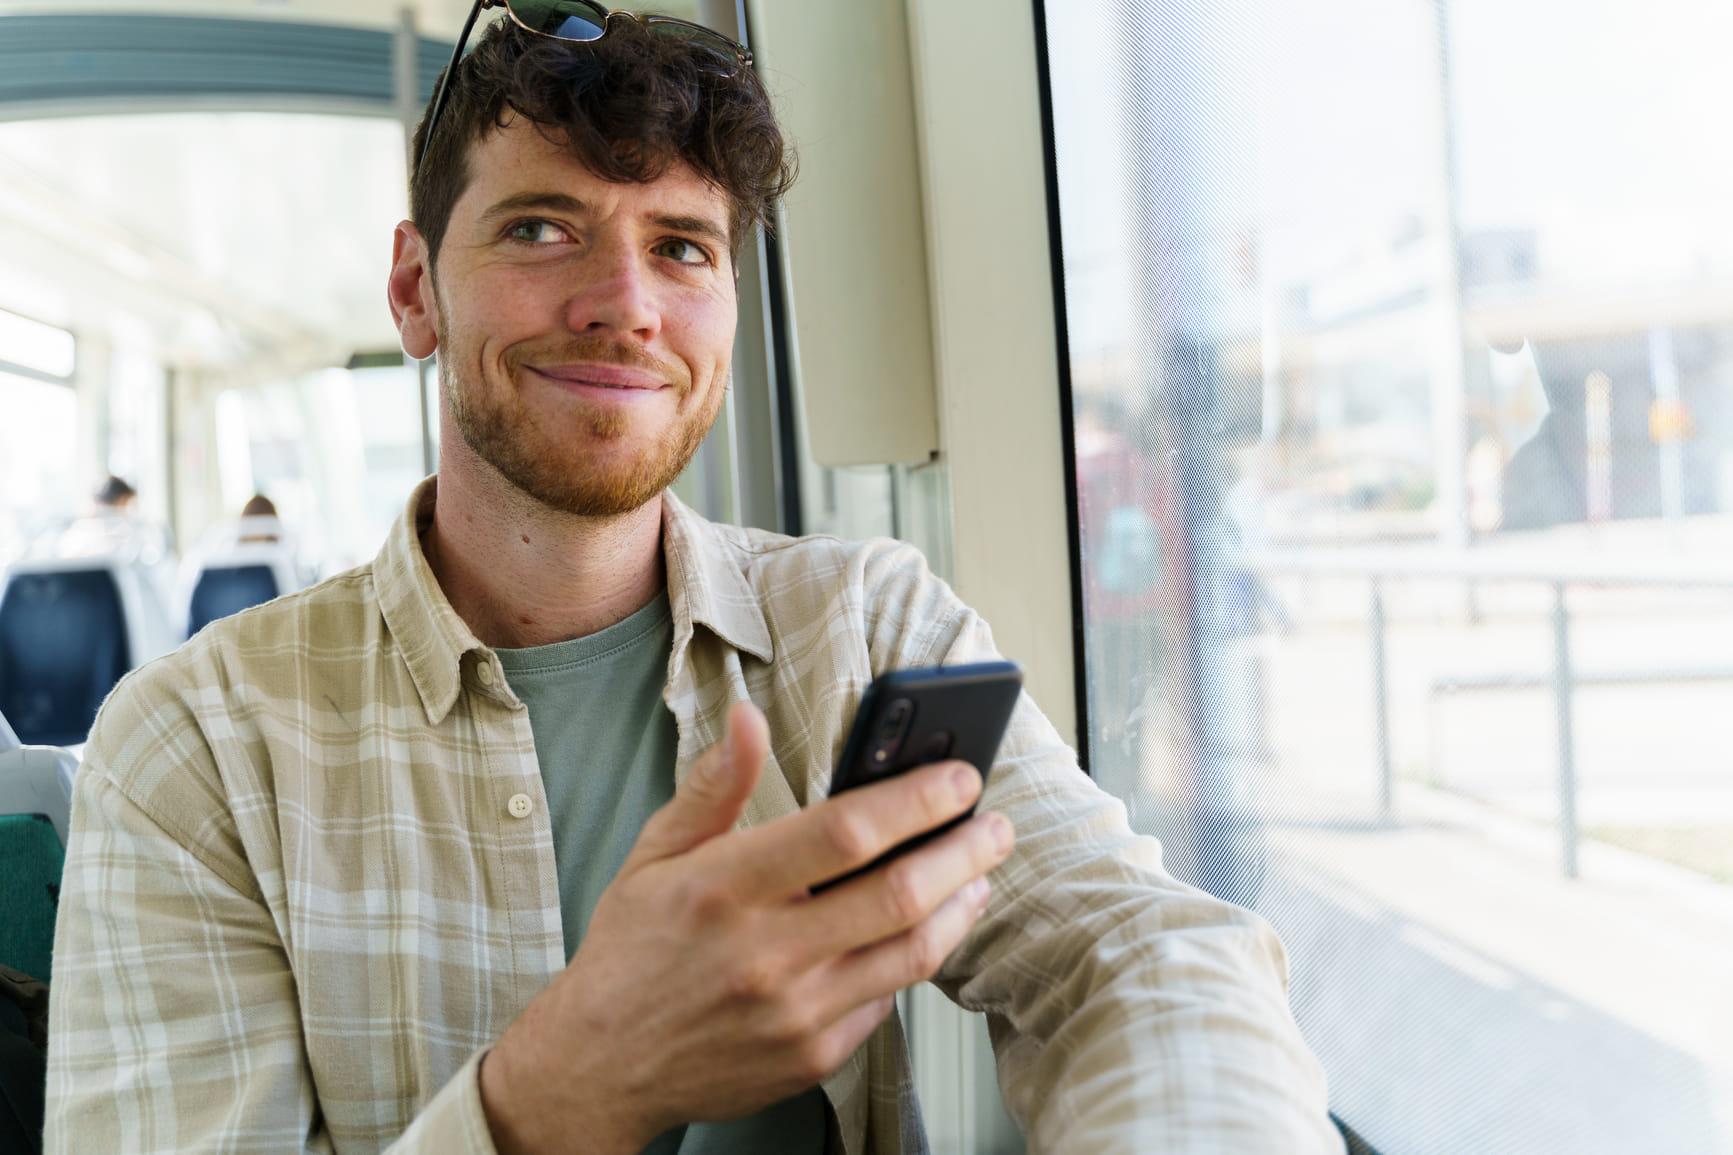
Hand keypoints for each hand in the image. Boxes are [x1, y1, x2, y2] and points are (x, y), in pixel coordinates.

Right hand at [478, 700, 1014, 1154]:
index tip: (957, 777)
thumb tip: (749, 719)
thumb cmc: (632, 951)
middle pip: (898, 894)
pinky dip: (915, 959)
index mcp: (724, 889)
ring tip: (977, 874)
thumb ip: (714, 786)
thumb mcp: (655, 854)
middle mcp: (765, 953)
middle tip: (994, 825)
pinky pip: (888, 1001)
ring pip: (912, 953)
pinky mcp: (814, 1056)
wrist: (601, 1067)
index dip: (914, 799)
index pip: (843, 833)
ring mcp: (796, 1012)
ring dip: (960, 907)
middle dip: (963, 851)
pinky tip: (924, 930)